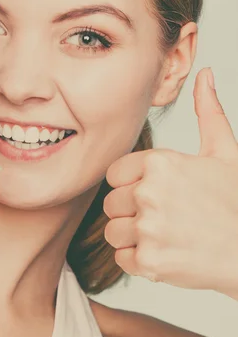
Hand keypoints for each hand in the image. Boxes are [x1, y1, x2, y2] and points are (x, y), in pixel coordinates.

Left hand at [103, 68, 237, 298]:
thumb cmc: (237, 200)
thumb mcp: (225, 151)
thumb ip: (208, 112)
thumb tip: (204, 75)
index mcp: (160, 163)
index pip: (114, 174)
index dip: (131, 185)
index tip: (154, 193)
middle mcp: (149, 192)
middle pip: (111, 203)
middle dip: (132, 211)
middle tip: (164, 217)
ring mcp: (148, 228)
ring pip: (113, 231)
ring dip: (133, 237)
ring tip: (164, 235)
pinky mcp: (149, 262)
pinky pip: (122, 258)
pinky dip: (139, 261)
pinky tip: (166, 252)